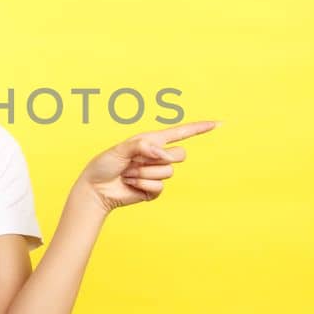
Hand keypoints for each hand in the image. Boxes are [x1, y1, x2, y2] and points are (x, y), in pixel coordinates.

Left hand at [78, 120, 220, 212]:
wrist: (96, 188)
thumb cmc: (105, 164)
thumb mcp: (121, 149)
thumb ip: (144, 146)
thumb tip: (164, 155)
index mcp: (152, 141)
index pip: (181, 133)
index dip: (199, 128)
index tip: (217, 123)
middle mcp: (157, 156)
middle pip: (181, 155)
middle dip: (160, 157)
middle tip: (136, 161)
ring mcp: (157, 174)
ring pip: (168, 172)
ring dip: (144, 173)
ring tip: (128, 174)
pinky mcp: (154, 190)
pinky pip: (159, 187)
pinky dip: (143, 185)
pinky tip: (130, 184)